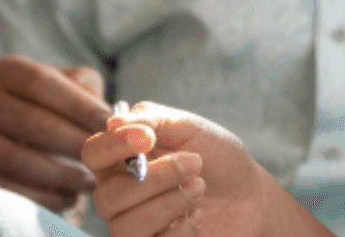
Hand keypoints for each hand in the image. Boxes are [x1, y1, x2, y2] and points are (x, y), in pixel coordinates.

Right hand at [0, 55, 113, 212]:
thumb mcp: (62, 84)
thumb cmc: (44, 104)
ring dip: (61, 175)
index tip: (108, 123)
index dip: (78, 103)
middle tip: (103, 159)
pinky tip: (68, 198)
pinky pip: (5, 188)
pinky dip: (41, 197)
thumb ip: (84, 86)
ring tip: (90, 183)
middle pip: (32, 123)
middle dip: (74, 143)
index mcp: (6, 71)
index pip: (42, 83)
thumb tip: (104, 111)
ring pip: (18, 160)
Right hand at [83, 102, 283, 236]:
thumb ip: (152, 119)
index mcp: (123, 160)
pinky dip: (181, 229)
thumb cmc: (218, 159)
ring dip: (170, 204)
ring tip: (198, 189)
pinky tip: (196, 216)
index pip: (93, 154)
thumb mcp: (189, 127)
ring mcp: (135, 227)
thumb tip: (115, 122)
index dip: (114, 145)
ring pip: (126, 227)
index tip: (147, 138)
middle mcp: (121, 196)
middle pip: (107, 196)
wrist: (251, 195)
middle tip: (194, 164)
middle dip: (156, 178)